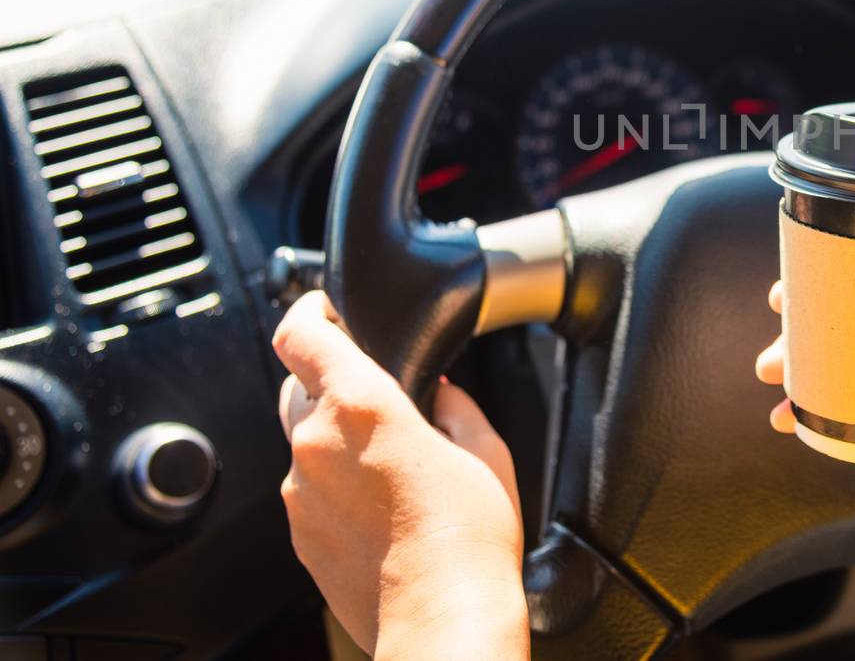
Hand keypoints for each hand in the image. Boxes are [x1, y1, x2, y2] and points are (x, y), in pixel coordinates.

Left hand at [273, 292, 529, 658]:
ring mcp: (300, 493)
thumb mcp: (485, 450)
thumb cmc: (468, 538)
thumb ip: (455, 406)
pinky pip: (310, 490)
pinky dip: (337, 487)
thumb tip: (440, 393)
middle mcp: (316, 444)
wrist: (442, 616)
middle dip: (332, 382)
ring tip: (395, 470)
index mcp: (361, 406)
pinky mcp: (299, 534)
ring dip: (338, 442)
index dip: (307, 310)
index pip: (301, 335)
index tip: (323, 308)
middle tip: (380, 401)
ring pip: (306, 443)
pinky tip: (384, 508)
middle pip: (298, 386)